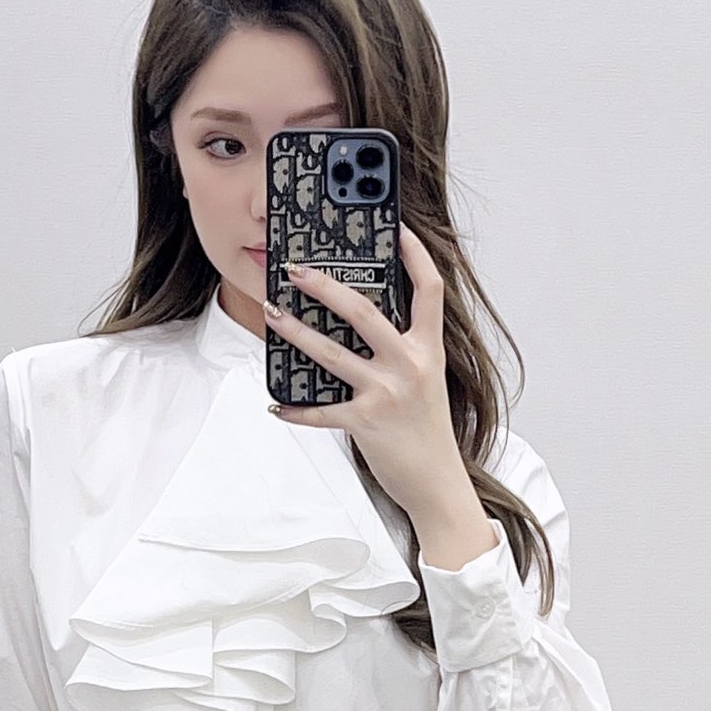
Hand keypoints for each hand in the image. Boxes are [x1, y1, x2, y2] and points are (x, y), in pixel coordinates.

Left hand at [264, 222, 473, 526]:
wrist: (438, 481)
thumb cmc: (428, 429)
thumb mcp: (427, 379)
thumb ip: (405, 349)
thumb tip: (365, 323)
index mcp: (428, 349)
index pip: (428, 289)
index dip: (414, 255)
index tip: (396, 229)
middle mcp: (409, 364)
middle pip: (363, 311)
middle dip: (325, 286)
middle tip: (296, 270)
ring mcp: (386, 392)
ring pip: (331, 353)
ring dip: (296, 331)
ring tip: (273, 312)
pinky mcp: (365, 422)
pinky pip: (321, 410)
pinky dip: (296, 410)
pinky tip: (277, 405)